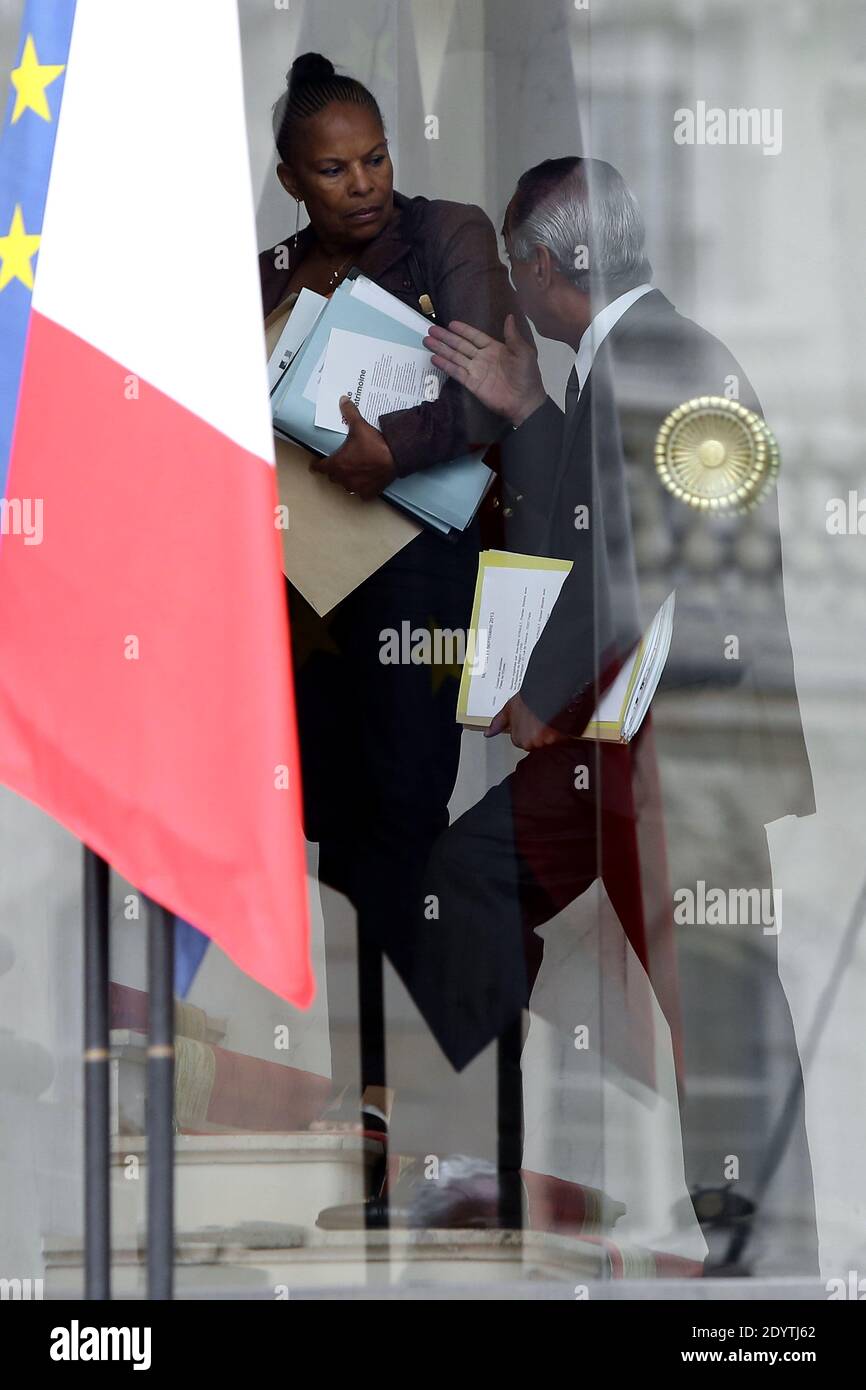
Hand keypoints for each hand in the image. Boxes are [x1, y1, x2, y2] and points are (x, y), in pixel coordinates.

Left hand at [311, 396, 396, 498]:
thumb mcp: (359, 426)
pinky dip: (362, 489)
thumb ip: (349, 413)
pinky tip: (366, 483)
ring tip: (352, 473)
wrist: (395, 456)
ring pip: (346, 486)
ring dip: (347, 480)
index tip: (316, 464)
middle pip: (333, 477)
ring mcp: (356, 487)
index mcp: (337, 464)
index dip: (317, 466)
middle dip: (335, 471)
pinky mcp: (369, 493)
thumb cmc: (375, 443)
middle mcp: (344, 478)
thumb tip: (343, 399)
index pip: (320, 468)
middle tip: (339, 464)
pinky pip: (361, 494)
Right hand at [424, 314, 545, 427]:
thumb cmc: (527, 376)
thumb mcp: (523, 352)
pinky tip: (435, 358)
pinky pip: (456, 372)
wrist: (525, 402)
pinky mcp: (471, 383)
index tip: (450, 323)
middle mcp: (482, 358)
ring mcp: (476, 371)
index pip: (475, 336)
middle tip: (432, 329)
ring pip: (455, 357)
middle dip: (446, 338)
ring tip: (427, 341)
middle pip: (461, 345)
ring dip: (441, 349)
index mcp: (495, 348)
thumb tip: (510, 316)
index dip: (463, 330)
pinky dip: (445, 365)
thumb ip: (513, 335)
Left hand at [485, 694, 563, 750]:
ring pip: (550, 743)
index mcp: (518, 739)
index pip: (524, 742)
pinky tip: (559, 721)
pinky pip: (562, 740)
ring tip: (551, 719)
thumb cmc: (528, 698)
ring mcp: (544, 742)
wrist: (545, 690)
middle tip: (542, 720)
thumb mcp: (509, 709)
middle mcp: (530, 743)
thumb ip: (498, 723)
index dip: (529, 730)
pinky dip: (562, 733)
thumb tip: (487, 734)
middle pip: (537, 744)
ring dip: (552, 734)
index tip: (532, 722)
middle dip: (540, 734)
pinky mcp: (557, 738)